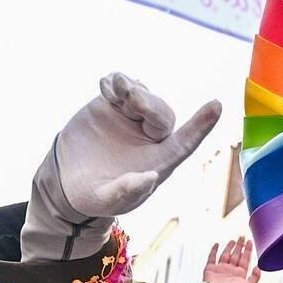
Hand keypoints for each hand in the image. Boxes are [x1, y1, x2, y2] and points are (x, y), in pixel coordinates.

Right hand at [21, 74, 221, 262]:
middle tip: (129, 96)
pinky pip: (120, 86)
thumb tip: (151, 178)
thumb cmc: (93, 195)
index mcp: (158, 161)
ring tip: (113, 87)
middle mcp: (149, 137)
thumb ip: (126, 191)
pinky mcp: (112, 106)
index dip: (200, 126)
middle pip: (161, 113)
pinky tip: (105, 87)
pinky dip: (114, 82)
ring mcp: (131, 118)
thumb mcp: (105, 200)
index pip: (185, 142)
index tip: (217, 106)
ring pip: (142, 94)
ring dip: (130, 87)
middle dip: (147, 102)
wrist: (66, 178)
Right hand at [201, 237, 260, 282]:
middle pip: (236, 255)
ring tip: (234, 240)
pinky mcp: (210, 269)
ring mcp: (220, 269)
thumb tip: (259, 267)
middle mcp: (230, 270)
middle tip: (242, 236)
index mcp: (240, 274)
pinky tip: (217, 244)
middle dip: (239, 246)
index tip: (250, 241)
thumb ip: (255, 277)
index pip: (245, 259)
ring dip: (229, 247)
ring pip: (226, 255)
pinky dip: (214, 250)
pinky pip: (212, 257)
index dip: (247, 250)